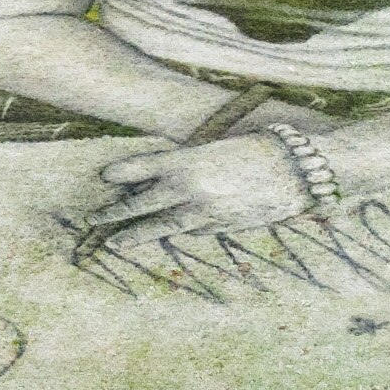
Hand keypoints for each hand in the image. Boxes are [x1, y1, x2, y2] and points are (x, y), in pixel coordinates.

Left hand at [75, 133, 315, 242]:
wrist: (298, 170)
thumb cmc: (259, 148)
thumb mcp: (215, 149)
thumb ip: (187, 166)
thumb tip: (159, 181)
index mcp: (186, 162)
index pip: (140, 167)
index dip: (119, 173)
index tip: (102, 177)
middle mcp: (189, 189)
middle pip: (140, 205)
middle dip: (112, 213)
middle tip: (90, 220)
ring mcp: (204, 213)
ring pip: (161, 227)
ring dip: (136, 235)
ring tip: (115, 241)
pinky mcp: (221, 228)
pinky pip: (193, 231)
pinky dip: (181, 230)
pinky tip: (172, 232)